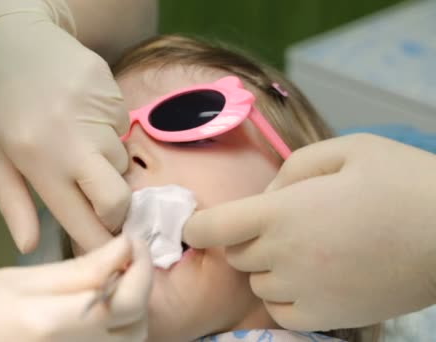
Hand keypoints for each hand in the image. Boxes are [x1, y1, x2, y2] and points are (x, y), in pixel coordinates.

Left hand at [0, 0, 130, 252]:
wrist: (8, 37)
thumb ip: (13, 204)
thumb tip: (29, 246)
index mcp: (38, 160)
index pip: (81, 220)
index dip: (95, 243)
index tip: (103, 251)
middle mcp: (73, 139)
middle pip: (117, 199)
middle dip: (115, 213)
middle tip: (100, 207)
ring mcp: (96, 112)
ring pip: (123, 162)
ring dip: (108, 166)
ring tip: (79, 146)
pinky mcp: (112, 89)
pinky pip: (124, 128)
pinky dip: (110, 134)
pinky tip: (85, 118)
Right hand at [0, 236, 151, 341]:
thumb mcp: (17, 280)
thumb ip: (76, 272)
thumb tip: (122, 248)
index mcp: (53, 323)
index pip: (126, 298)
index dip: (140, 266)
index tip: (133, 239)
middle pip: (137, 328)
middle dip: (141, 288)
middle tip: (129, 256)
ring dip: (133, 310)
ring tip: (117, 277)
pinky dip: (116, 328)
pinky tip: (103, 304)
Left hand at [183, 134, 435, 330]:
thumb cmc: (402, 182)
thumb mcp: (346, 150)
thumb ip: (292, 168)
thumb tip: (266, 194)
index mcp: (281, 212)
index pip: (210, 228)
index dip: (197, 226)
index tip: (199, 225)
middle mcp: (283, 256)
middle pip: (233, 254)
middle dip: (243, 238)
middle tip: (280, 223)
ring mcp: (303, 291)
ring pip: (255, 282)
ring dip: (265, 266)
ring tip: (305, 248)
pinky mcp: (326, 317)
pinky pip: (279, 310)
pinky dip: (283, 295)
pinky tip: (310, 277)